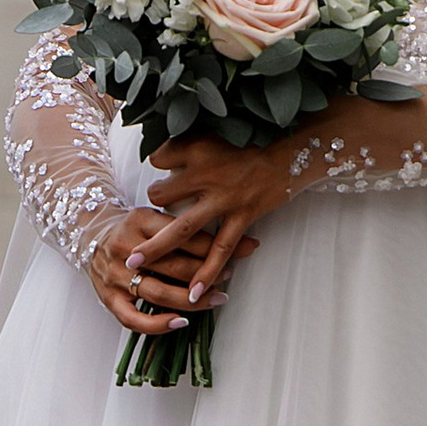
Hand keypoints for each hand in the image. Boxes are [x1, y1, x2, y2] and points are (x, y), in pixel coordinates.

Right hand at [85, 204, 231, 340]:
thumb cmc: (131, 228)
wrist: (89, 233)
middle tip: (229, 274)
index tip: (238, 249)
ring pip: (158, 292)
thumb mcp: (153, 216)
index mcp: (140, 221)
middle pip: (173, 265)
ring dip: (192, 299)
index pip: (183, 236)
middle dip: (207, 272)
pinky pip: (133, 318)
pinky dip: (157, 324)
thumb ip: (184, 227)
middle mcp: (127, 249)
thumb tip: (235, 237)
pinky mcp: (109, 297)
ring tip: (217, 299)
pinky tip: (180, 322)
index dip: (212, 246)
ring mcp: (116, 276)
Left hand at [144, 131, 301, 303]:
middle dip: (150, 205)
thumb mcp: (216, 133)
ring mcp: (224, 199)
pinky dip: (207, 272)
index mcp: (198, 150)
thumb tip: (162, 157)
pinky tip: (193, 292)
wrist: (292, 152)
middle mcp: (207, 175)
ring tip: (134, 266)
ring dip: (157, 249)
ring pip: (183, 228)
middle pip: (162, 195)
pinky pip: (220, 249)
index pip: (159, 159)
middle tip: (140, 219)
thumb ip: (188, 144)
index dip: (157, 165)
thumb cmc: (254, 141)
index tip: (159, 170)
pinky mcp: (243, 216)